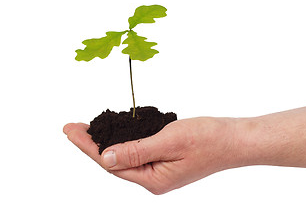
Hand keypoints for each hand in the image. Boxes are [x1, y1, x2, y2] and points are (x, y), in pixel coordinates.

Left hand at [63, 117, 251, 193]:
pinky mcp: (166, 160)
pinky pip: (139, 151)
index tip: (70, 130)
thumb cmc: (208, 139)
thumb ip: (137, 151)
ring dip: (107, 142)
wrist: (234, 139)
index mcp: (153, 180)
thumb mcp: (170, 141)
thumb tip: (106, 158)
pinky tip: (117, 132)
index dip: (88, 146)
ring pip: (126, 156)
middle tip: (73, 127)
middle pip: (115, 162)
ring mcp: (160, 170)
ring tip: (89, 129)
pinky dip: (125, 140)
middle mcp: (154, 179)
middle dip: (92, 144)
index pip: (111, 164)